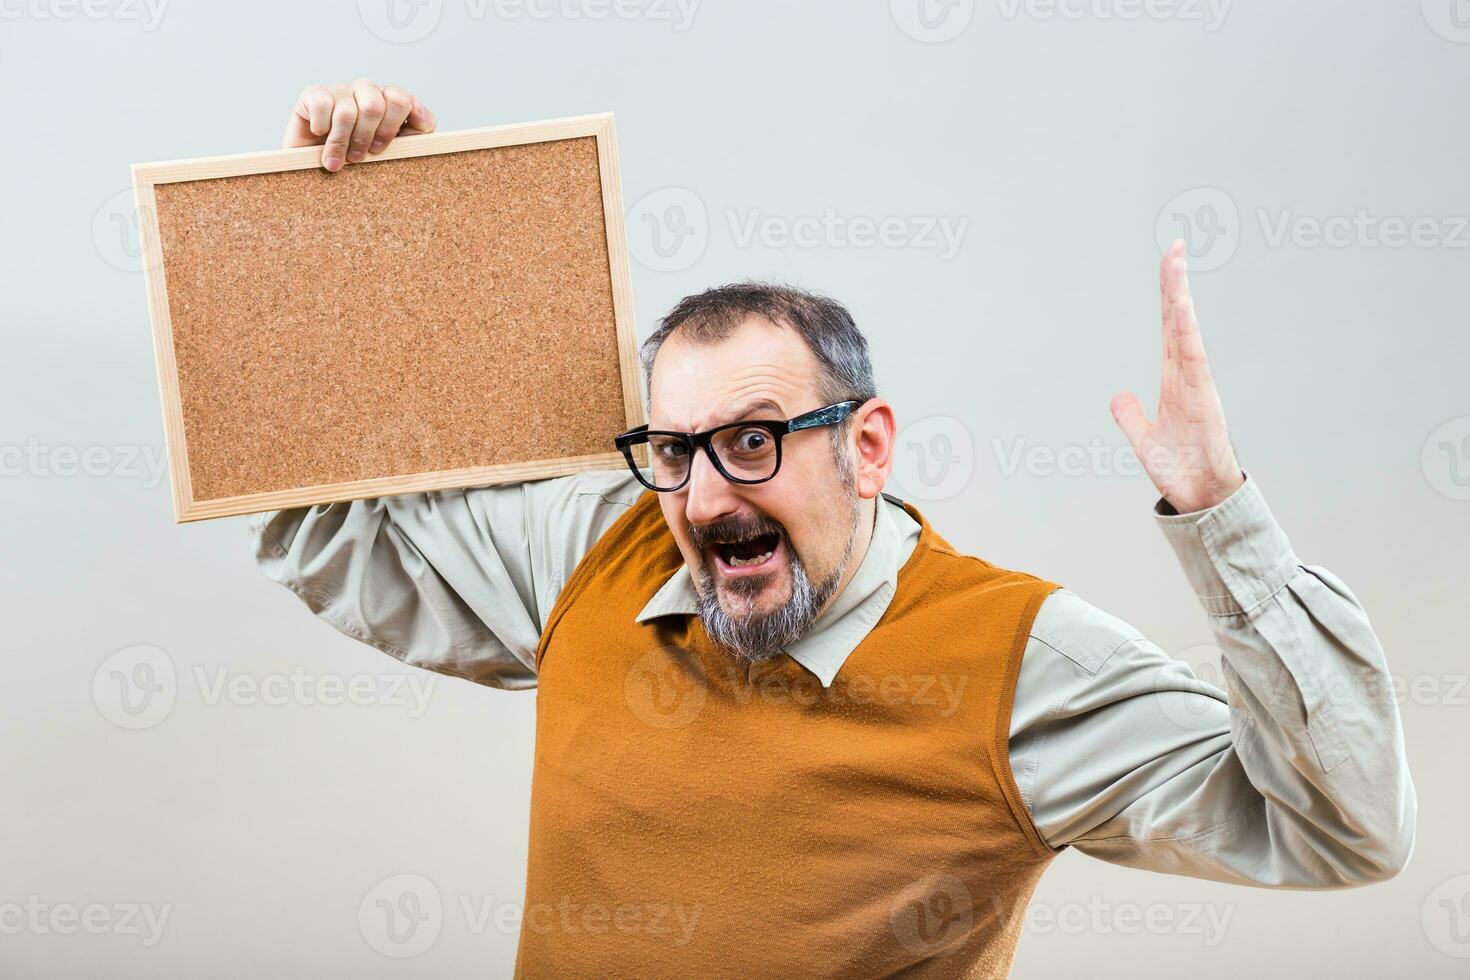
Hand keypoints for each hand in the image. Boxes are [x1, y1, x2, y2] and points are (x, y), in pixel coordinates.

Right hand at [282, 79, 435, 171]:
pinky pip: (322, 105)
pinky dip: (322, 128)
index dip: (390, 128)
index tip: (380, 150)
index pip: (401, 100)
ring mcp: (341, 90)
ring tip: (338, 161)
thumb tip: (425, 121)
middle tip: (358, 157)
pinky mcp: (313, 93)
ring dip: (342, 142)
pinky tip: (320, 136)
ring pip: (347, 112)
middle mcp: (367, 91)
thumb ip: (416, 137)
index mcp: (390, 101)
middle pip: (374, 105)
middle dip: (366, 138)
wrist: (318, 171)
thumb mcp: (395, 153)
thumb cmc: (362, 163)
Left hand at [1110, 239, 1245, 513]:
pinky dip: (1186, 332)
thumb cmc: (1181, 469)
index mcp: (1175, 381)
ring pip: (1186, 332)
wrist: (1200, 500)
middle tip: (1175, 245)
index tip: (1168, 263)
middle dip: (1175, 283)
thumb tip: (1119, 396)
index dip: (1166, 298)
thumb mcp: (1144, 439)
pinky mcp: (1204, 400)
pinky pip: (1194, 359)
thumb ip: (1130, 416)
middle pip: (1177, 321)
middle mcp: (1188, 376)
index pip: (1167, 330)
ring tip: (1176, 262)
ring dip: (1179, 297)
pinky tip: (1180, 307)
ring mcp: (1198, 385)